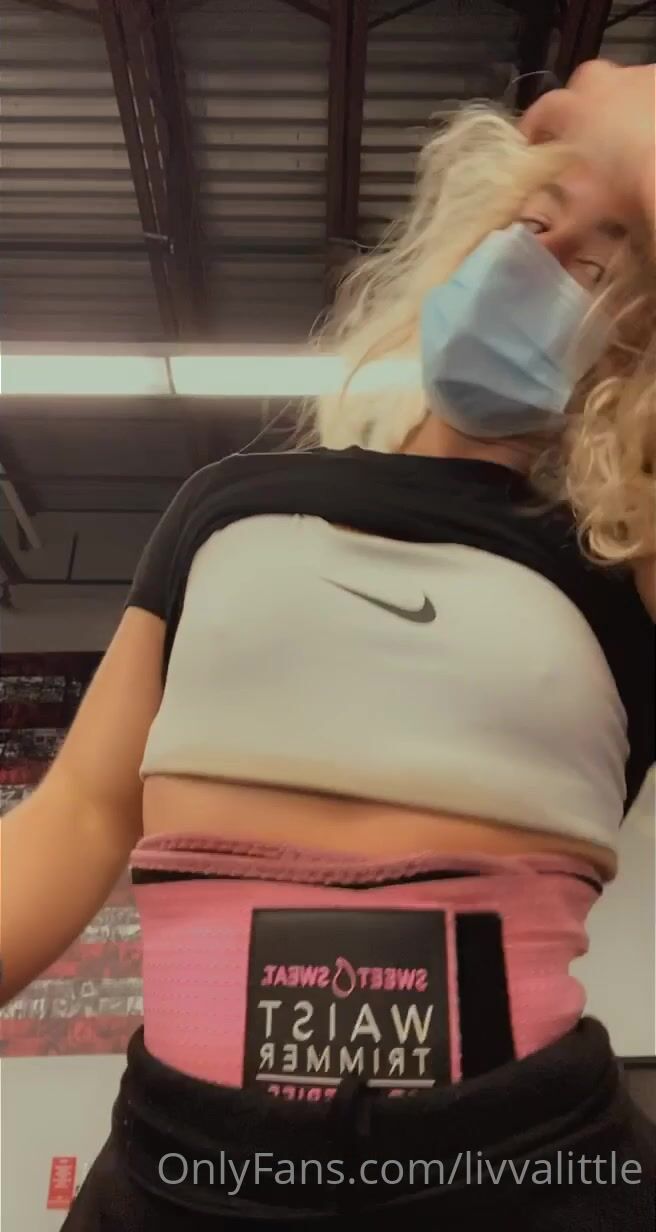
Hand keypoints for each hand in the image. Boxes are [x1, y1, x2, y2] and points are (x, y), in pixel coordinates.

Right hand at [520, 61, 655, 224]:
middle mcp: (603, 82)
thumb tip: (538, 245)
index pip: (540, 113)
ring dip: (620, 105)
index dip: (534, 131)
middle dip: (581, 106)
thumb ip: (557, 225)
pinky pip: (652, 92)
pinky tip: (653, 133)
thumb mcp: (583, 212)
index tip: (530, 147)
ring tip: (626, 136)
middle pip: (584, 85)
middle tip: (584, 136)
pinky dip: (650, 109)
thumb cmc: (623, 187)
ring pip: (622, 86)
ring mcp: (642, 77)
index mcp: (571, 109)